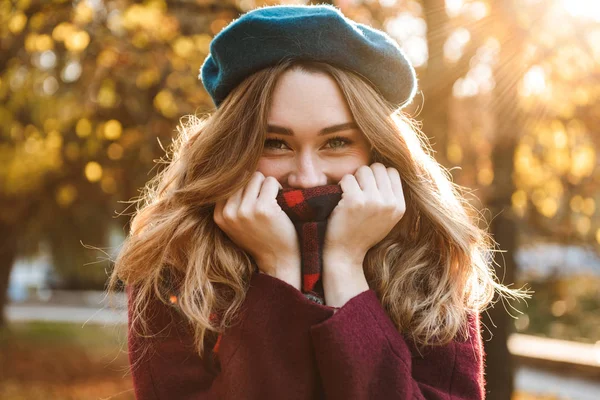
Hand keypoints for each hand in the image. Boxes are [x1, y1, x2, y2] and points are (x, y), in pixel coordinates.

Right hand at [213, 172, 300, 288]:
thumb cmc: (260, 240)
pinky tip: (280, 203)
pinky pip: (271, 182)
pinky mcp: (264, 209)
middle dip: (256, 185)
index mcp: (219, 216)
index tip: (253, 201)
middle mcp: (229, 213)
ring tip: (272, 201)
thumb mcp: (236, 225)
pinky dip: (278, 188)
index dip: (244, 188)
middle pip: (242, 178)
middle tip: (265, 200)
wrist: (278, 260)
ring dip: (267, 186)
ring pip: (256, 177)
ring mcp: (246, 211)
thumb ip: (230, 204)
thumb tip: (230, 172)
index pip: (228, 184)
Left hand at [324, 163, 405, 272]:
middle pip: (378, 167)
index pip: (392, 172)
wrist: (346, 254)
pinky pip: (347, 178)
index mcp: (400, 206)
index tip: (369, 187)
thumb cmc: (363, 233)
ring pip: (362, 170)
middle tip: (357, 190)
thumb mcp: (387, 218)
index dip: (378, 175)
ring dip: (353, 179)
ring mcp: (373, 201)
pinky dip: (341, 185)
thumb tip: (386, 169)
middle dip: (365, 175)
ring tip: (350, 194)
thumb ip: (390, 196)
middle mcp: (389, 203)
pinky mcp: (354, 201)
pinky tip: (341, 198)